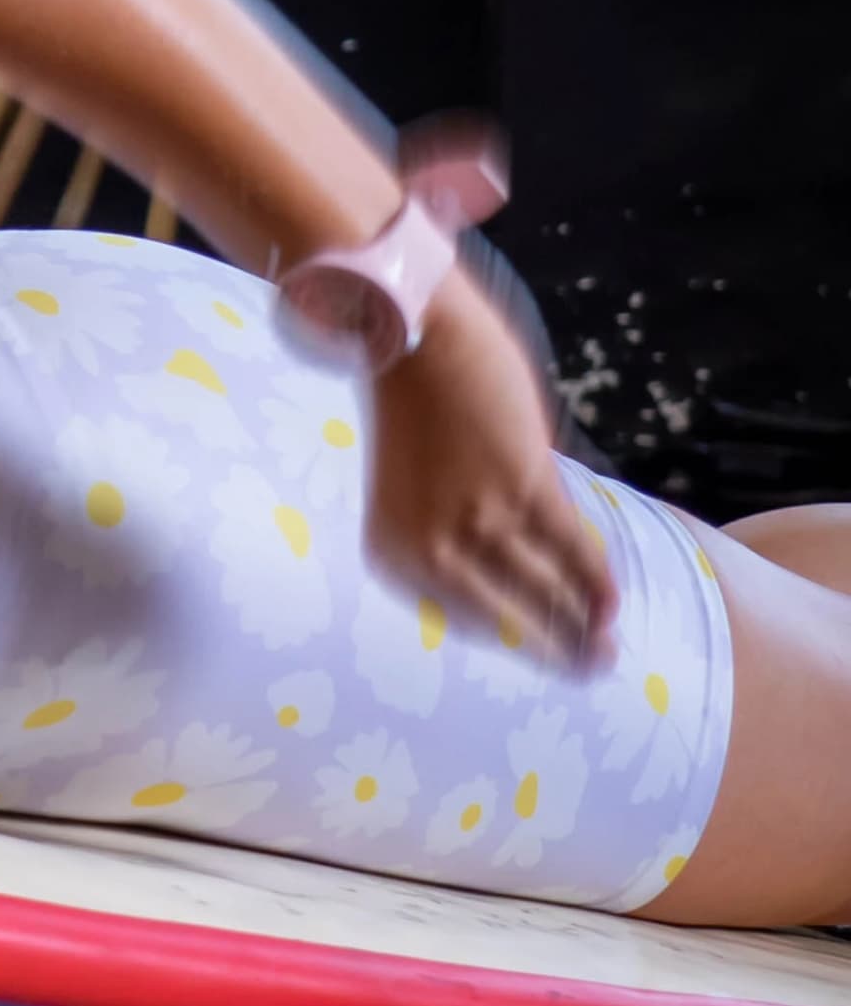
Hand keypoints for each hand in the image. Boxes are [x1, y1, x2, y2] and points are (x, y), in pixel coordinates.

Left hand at [361, 281, 617, 669]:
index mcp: (392, 555)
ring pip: (545, 587)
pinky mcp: (523, 489)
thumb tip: (511, 575)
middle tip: (590, 668)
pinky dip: (597, 578)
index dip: (511, 640)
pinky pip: (572, 548)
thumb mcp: (412, 489)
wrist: (412, 336)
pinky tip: (613, 603)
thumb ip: (449, 535)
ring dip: (583, 623)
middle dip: (553, 647)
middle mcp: (428, 550)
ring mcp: (478, 521)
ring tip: (606, 647)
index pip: (462, 618)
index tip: (544, 657)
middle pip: (506, 615)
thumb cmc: (410, 406)